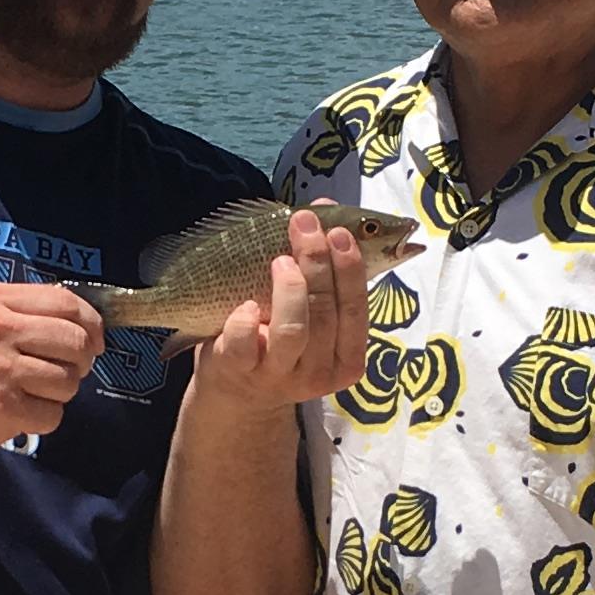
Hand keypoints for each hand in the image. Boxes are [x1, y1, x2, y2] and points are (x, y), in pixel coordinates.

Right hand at [0, 281, 103, 463]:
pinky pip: (52, 414)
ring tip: (28, 396)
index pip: (65, 302)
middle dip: (81, 362)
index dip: (90, 324)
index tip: (94, 341)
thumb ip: (14, 313)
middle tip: (64, 375)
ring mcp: (2, 368)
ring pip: (69, 380)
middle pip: (76, 340)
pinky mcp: (4, 406)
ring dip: (58, 395)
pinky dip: (41, 421)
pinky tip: (16, 417)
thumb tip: (73, 322)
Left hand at [189, 211, 375, 412]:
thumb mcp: (309, 309)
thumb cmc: (279, 338)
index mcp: (346, 357)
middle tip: (304, 224)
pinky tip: (247, 302)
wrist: (237, 390)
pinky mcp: (239, 372)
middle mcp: (318, 372)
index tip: (338, 231)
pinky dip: (245, 317)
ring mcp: (278, 376)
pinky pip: (245, 341)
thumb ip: (324, 264)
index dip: (350, 268)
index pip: (358, 310)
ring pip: (293, 330)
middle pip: (325, 313)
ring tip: (280, 259)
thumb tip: (325, 204)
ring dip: (289, 288)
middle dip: (317, 263)